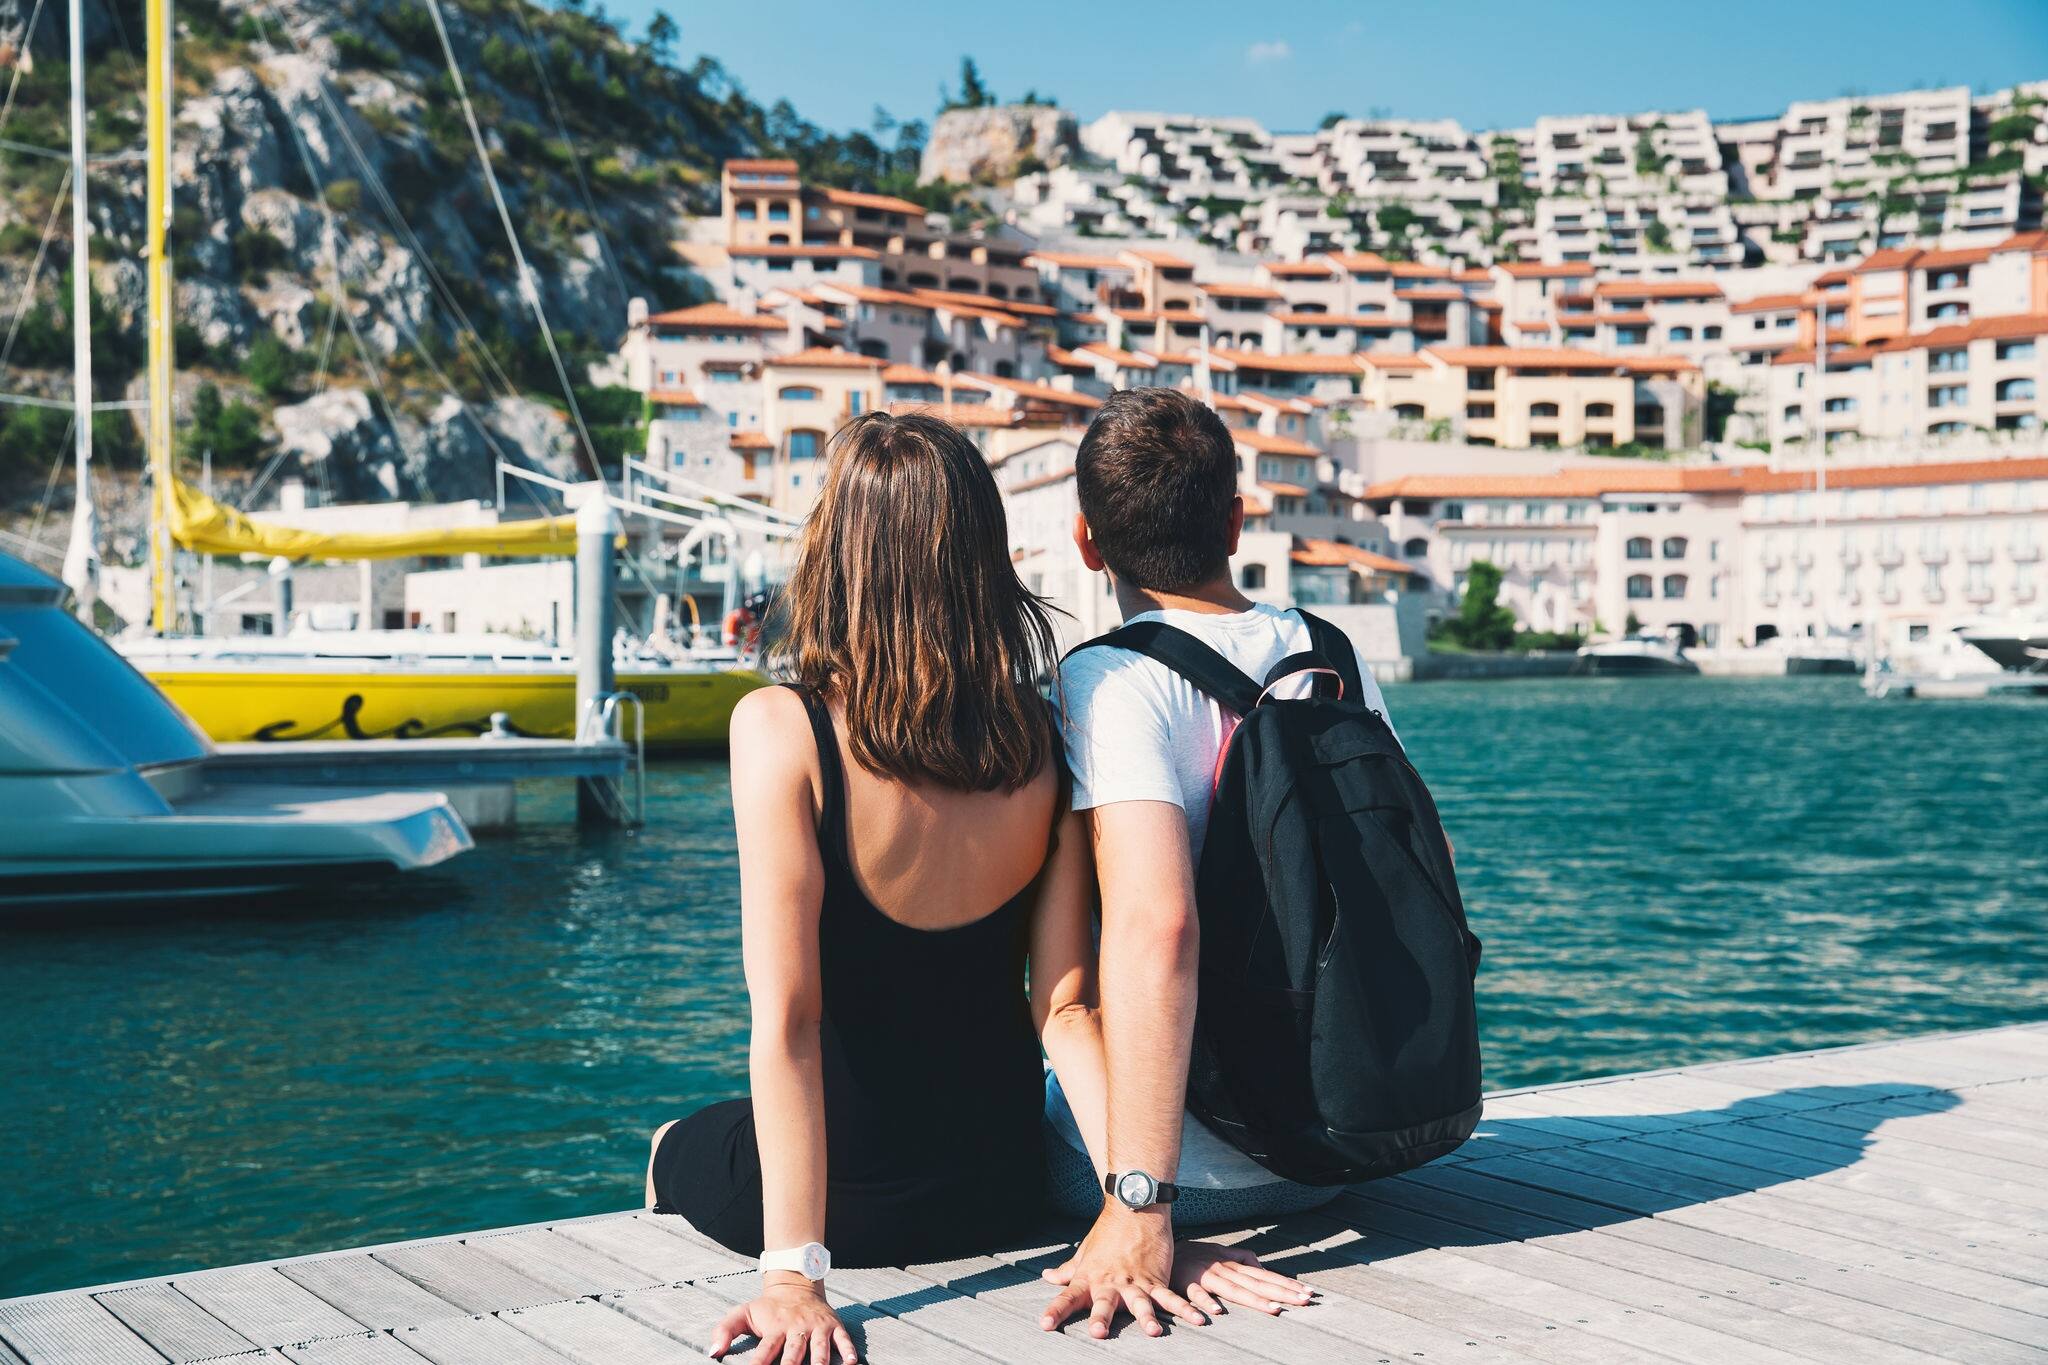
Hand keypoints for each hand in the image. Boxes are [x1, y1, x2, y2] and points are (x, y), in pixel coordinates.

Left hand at [709, 1278, 857, 1363]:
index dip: (759, 1363)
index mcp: (775, 1328)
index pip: (766, 1350)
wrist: (796, 1282)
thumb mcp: (743, 1313)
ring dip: (820, 1362)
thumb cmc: (768, 1307)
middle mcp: (796, 1328)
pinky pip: (843, 1338)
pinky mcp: (833, 1325)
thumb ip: (725, 1330)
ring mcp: (816, 1327)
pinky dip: (848, 1350)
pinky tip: (851, 1362)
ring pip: (819, 1348)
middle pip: (794, 1353)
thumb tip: (712, 1353)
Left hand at [1039, 1205, 1206, 1337]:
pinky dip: (1184, 1309)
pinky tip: (1197, 1319)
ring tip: (1154, 1331)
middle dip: (1101, 1318)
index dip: (1056, 1311)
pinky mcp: (1157, 1278)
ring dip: (1146, 1317)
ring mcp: (1135, 1281)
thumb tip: (1047, 1277)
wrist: (1134, 1207)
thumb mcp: (1084, 1253)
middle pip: (1104, 1303)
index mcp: (1090, 1277)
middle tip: (1098, 1332)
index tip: (1045, 1325)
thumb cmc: (1107, 1233)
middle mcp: (1111, 1282)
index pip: (1068, 1296)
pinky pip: (1170, 1297)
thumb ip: (1067, 1270)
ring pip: (1140, 1302)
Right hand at [1171, 1241, 1313, 1316]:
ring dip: (1253, 1300)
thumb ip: (1240, 1256)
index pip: (1265, 1275)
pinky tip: (1218, 1312)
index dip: (1286, 1283)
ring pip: (1233, 1289)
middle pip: (1256, 1283)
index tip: (1308, 1292)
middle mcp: (1224, 1268)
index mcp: (1232, 1264)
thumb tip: (1261, 1265)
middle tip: (1304, 1300)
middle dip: (1281, 1292)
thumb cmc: (1192, 1254)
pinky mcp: (1185, 1282)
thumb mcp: (1218, 1251)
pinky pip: (1196, 1294)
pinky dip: (1206, 1302)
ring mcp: (1205, 1275)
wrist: (1160, 1249)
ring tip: (1274, 1310)